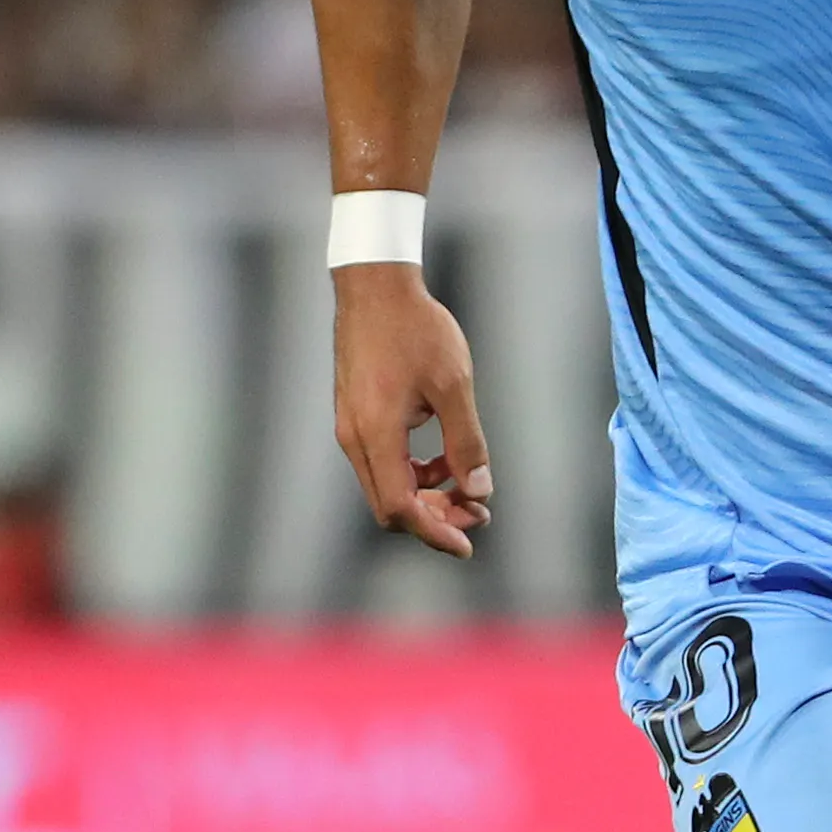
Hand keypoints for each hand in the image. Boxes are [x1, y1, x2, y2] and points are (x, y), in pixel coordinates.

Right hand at [329, 264, 493, 558]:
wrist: (375, 287)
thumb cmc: (416, 329)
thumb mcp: (454, 385)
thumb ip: (467, 442)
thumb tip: (480, 491)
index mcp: (376, 434)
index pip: (401, 507)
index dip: (436, 532)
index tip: (469, 543)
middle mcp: (355, 439)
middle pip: (390, 506)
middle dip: (435, 519)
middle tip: (478, 515)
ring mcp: (351, 428)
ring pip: (386, 487)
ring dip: (427, 497)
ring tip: (468, 488)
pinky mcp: (356, 418)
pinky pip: (383, 464)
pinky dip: (414, 474)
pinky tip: (444, 460)